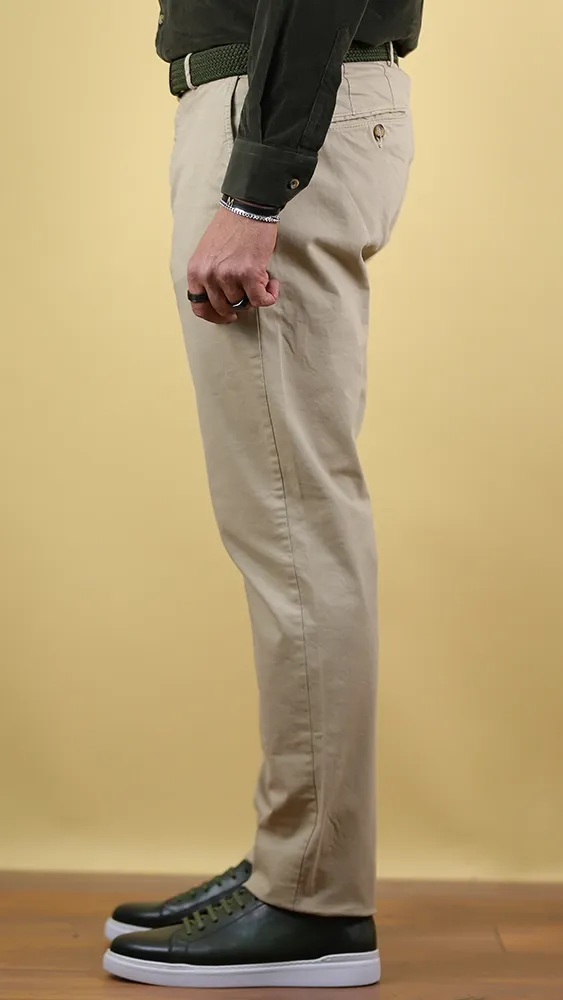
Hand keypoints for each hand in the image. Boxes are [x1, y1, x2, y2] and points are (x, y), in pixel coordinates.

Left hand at [187, 206, 279, 324]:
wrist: (247, 207)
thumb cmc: (230, 227)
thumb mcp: (206, 253)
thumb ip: (208, 275)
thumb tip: (220, 300)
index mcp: (195, 271)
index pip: (199, 308)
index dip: (215, 317)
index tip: (228, 316)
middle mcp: (209, 275)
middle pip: (224, 308)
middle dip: (239, 304)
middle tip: (250, 294)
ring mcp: (228, 276)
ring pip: (244, 304)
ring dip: (256, 296)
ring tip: (262, 279)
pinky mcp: (249, 274)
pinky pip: (261, 300)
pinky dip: (270, 295)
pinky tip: (272, 284)